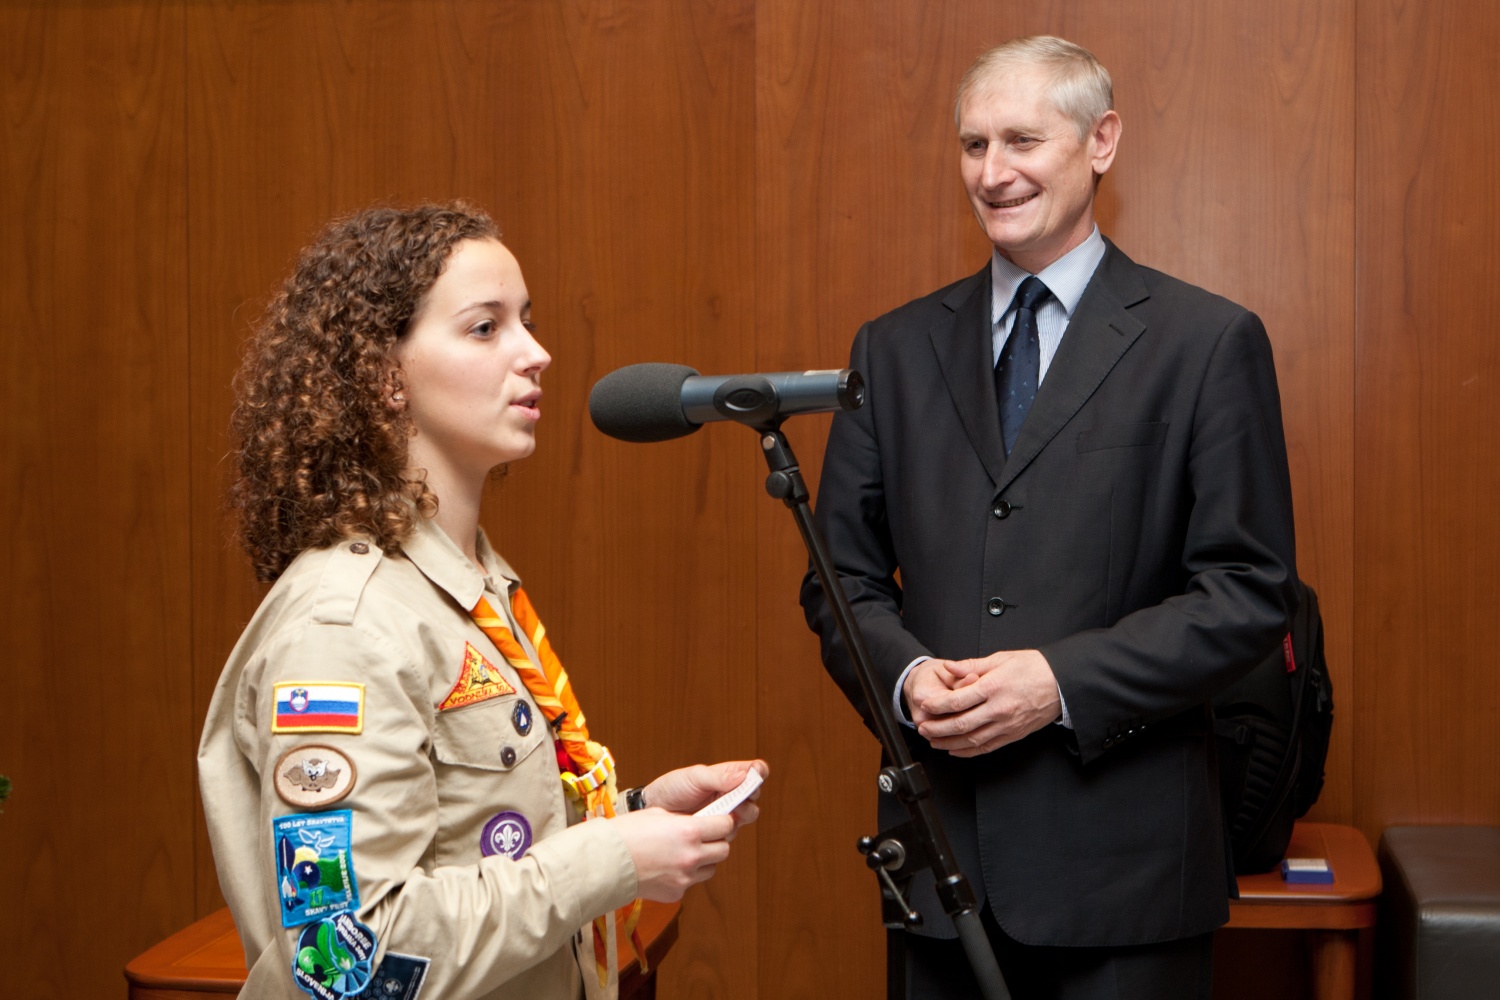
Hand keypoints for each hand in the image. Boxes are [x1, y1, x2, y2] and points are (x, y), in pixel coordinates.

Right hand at [611, 809, 735, 900]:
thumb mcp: (659, 814)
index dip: (723, 821)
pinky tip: (666, 868)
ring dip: (704, 861)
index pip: (725, 825)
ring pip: (711, 869)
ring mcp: (685, 878)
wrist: (605, 862)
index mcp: (689, 831)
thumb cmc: (626, 833)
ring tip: (683, 854)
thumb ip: (684, 819)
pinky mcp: (676, 894)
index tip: (719, 820)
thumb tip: (699, 821)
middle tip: (704, 837)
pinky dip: (684, 876)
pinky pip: (691, 883)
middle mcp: (692, 856)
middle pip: (724, 850)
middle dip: (716, 842)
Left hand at [643, 759, 767, 832]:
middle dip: (750, 797)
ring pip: (748, 816)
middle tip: (740, 799)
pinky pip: (731, 832)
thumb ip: (719, 777)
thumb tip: (744, 776)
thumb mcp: (694, 777)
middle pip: (755, 796)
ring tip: (727, 813)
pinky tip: (713, 826)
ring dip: (741, 814)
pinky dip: (725, 830)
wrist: (654, 811)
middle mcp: (731, 793)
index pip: (755, 771)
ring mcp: (726, 812)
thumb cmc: (673, 788)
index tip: (756, 775)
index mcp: (729, 775)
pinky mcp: (718, 831)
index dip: (759, 772)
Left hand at [912, 649, 1060, 756]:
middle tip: (923, 728)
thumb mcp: (1001, 659)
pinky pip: (986, 747)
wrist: (1062, 684)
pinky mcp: (1013, 735)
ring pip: (972, 740)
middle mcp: (999, 709)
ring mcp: (1006, 725)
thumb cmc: (1034, 668)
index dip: (938, 705)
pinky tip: (955, 749)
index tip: (925, 706)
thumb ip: (971, 665)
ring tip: (933, 741)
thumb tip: (949, 667)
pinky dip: (968, 751)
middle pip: (961, 724)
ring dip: (949, 743)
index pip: (958, 700)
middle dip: (938, 728)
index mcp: (994, 687)